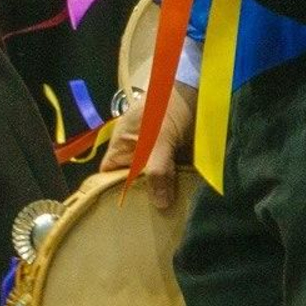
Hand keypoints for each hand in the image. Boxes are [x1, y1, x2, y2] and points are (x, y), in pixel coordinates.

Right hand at [99, 82, 197, 209]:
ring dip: (163, 194)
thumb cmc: (168, 106)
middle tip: (150, 220)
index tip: (123, 214)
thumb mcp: (160, 138)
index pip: (108, 176)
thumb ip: (157, 170)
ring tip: (168, 215)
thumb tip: (160, 205)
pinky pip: (173, 176)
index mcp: (121, 147)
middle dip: (142, 199)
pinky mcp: (175, 156)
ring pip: (154, 181)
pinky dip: (178, 186)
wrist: (197, 85)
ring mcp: (156, 155)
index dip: (111, 194)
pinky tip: (184, 199)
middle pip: (133, 183)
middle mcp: (135, 153)